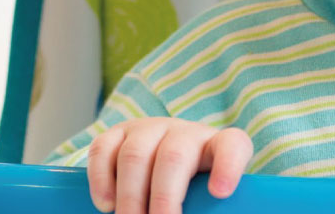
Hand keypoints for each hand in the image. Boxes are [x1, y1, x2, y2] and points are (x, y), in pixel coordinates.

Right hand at [86, 117, 252, 213]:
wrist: (166, 163)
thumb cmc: (192, 187)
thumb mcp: (205, 197)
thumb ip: (206, 207)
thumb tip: (206, 210)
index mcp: (217, 147)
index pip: (232, 145)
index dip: (228, 166)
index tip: (220, 192)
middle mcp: (185, 133)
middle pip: (174, 156)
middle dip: (164, 197)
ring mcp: (150, 129)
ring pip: (136, 154)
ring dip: (130, 196)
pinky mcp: (118, 133)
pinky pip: (103, 148)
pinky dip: (101, 179)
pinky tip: (106, 205)